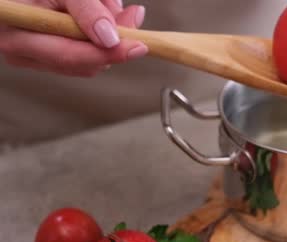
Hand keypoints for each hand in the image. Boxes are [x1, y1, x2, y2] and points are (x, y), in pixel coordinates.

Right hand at [0, 0, 146, 76]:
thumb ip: (86, 10)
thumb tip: (111, 39)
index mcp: (18, 37)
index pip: (70, 56)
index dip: (108, 53)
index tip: (140, 46)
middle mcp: (24, 54)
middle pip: (85, 63)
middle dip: (114, 40)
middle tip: (133, 13)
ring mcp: (36, 58)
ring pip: (90, 60)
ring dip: (108, 34)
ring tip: (106, 2)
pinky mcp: (50, 55)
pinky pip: (85, 53)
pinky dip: (100, 35)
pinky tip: (102, 14)